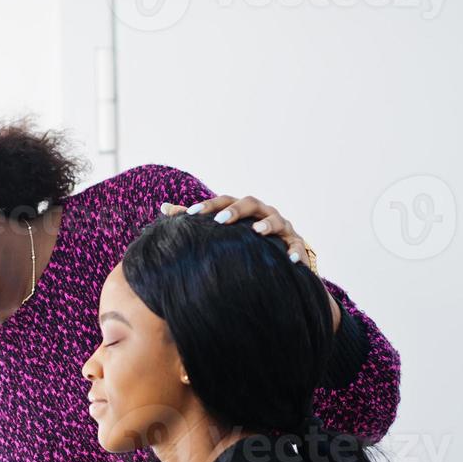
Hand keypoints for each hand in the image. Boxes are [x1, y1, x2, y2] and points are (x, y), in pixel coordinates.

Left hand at [161, 195, 339, 329]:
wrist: (279, 260)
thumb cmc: (245, 242)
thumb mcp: (222, 231)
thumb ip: (196, 221)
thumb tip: (163, 208)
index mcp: (243, 210)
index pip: (224, 201)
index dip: (209, 205)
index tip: (190, 215)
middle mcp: (263, 213)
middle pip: (251, 203)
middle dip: (237, 210)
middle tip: (221, 220)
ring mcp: (282, 227)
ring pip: (277, 221)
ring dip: (268, 225)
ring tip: (258, 232)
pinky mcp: (297, 244)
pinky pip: (299, 246)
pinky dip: (296, 252)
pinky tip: (291, 261)